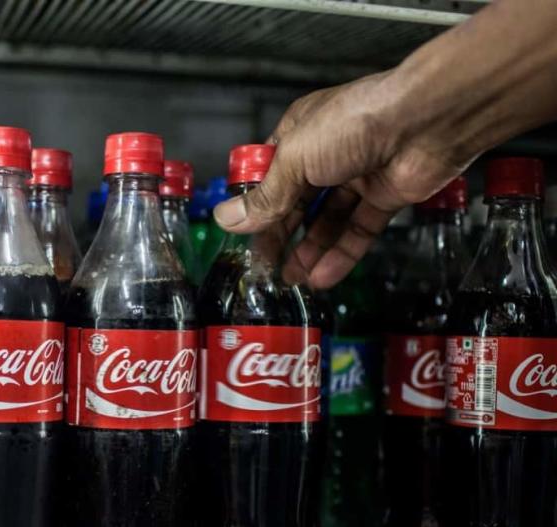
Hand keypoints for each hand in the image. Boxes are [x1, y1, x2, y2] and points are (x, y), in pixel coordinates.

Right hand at [213, 70, 468, 288]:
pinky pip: (358, 230)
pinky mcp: (386, 196)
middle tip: (265, 265)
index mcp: (300, 134)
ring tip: (291, 279)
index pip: (269, 176)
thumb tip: (226, 220)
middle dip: (280, 235)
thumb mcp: (295, 160)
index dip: (256, 205)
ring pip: (328, 220)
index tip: (243, 235)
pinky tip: (323, 276)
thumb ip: (265, 197)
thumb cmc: (356, 123)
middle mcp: (327, 153)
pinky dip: (342, 254)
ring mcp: (358, 175)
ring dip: (310, 250)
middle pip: (297, 202)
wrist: (427, 119)